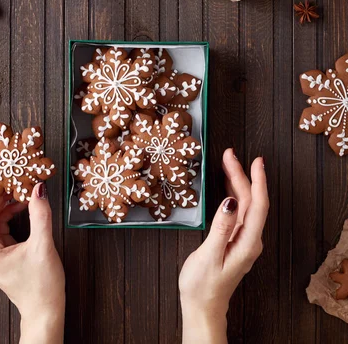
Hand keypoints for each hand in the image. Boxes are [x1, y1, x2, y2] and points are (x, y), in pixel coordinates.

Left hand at [0, 172, 64, 343]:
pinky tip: (23, 205)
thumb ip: (40, 214)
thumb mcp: (43, 246)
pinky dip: (11, 213)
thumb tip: (38, 189)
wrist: (45, 311)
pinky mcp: (2, 253)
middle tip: (8, 176)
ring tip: (19, 188)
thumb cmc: (41, 287)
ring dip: (5, 203)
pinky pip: (1, 226)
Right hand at [179, 148, 268, 343]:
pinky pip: (238, 211)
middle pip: (251, 201)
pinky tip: (227, 185)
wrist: (202, 307)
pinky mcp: (235, 239)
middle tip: (230, 154)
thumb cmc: (203, 285)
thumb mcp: (209, 256)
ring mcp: (243, 239)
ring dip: (238, 182)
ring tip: (228, 162)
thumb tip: (230, 201)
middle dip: (243, 175)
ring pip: (245, 204)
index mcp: (248, 242)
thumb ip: (221, 228)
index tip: (255, 161)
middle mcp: (250, 239)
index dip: (258, 181)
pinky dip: (233, 193)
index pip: (258, 206)